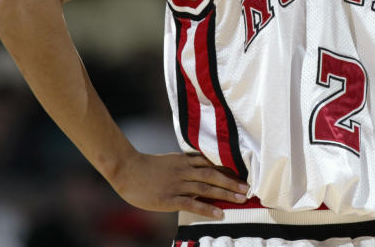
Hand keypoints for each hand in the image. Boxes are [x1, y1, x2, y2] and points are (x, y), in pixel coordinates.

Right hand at [109, 151, 248, 218]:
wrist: (127, 170)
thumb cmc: (147, 167)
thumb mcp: (170, 160)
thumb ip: (186, 164)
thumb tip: (201, 169)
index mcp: (185, 160)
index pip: (211, 163)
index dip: (229, 169)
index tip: (244, 173)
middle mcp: (185, 171)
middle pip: (214, 175)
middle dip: (232, 182)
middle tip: (248, 188)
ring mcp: (177, 184)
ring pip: (206, 188)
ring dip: (226, 193)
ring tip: (241, 199)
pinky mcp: (169, 198)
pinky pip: (192, 203)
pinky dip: (208, 208)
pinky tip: (220, 213)